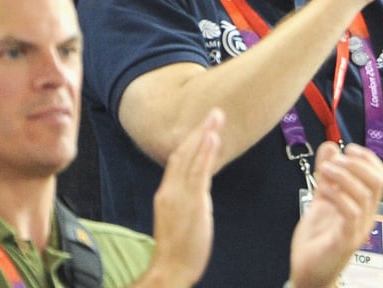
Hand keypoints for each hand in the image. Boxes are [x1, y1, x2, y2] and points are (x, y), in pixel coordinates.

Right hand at [142, 108, 223, 287]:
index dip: (190, 140)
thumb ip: (186, 196)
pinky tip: (212, 138)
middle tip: (214, 112)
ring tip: (216, 117)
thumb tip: (199, 182)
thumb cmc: (177, 248)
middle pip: (183, 152)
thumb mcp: (178, 216)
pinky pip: (199, 172)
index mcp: (166, 192)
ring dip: (205, 134)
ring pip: (191, 157)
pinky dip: (205, 153)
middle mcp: (171, 189)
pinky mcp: (193, 203)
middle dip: (199, 130)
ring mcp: (180, 195)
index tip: (203, 126)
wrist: (170, 269)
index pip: (177, 158)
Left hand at [288, 142, 382, 287]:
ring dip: (342, 175)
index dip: (368, 157)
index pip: (380, 176)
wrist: (307, 273)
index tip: (348, 149)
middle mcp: (366, 217)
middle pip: (378, 182)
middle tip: (335, 161)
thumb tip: (331, 146)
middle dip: (356, 163)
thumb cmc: (317, 237)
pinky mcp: (345, 241)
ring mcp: (358, 230)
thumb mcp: (321, 198)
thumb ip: (327, 174)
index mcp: (364, 205)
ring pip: (364, 194)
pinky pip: (350, 213)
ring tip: (324, 171)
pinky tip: (322, 189)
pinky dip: (336, 195)